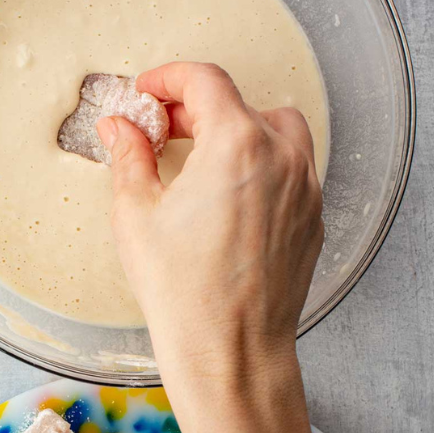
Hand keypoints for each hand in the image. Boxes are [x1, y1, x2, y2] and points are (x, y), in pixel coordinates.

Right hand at [97, 61, 322, 394]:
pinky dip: (262, 168)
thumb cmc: (182, 293)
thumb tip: (121, 129)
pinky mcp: (312, 218)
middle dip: (199, 109)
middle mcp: (282, 155)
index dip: (169, 79)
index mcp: (237, 142)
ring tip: (204, 160)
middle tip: (163, 131)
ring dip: (239, 132)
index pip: (205, 81)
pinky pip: (291, 172)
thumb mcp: (137, 216)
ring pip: (277, 132)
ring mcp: (304, 187)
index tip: (148, 92)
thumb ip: (129, 158)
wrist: (230, 353)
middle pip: (241, 103)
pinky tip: (230, 197)